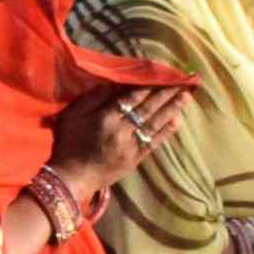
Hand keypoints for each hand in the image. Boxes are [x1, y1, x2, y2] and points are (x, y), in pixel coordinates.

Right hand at [52, 86, 185, 189]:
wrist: (71, 178)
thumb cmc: (68, 144)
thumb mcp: (72, 116)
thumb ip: (92, 99)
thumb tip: (112, 84)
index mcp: (105, 118)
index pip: (131, 97)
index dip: (148, 85)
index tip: (163, 75)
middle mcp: (121, 131)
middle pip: (147, 108)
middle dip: (165, 94)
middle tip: (183, 82)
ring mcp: (130, 146)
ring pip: (154, 124)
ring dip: (171, 110)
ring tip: (186, 97)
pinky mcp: (135, 160)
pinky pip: (154, 142)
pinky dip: (166, 131)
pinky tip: (177, 121)